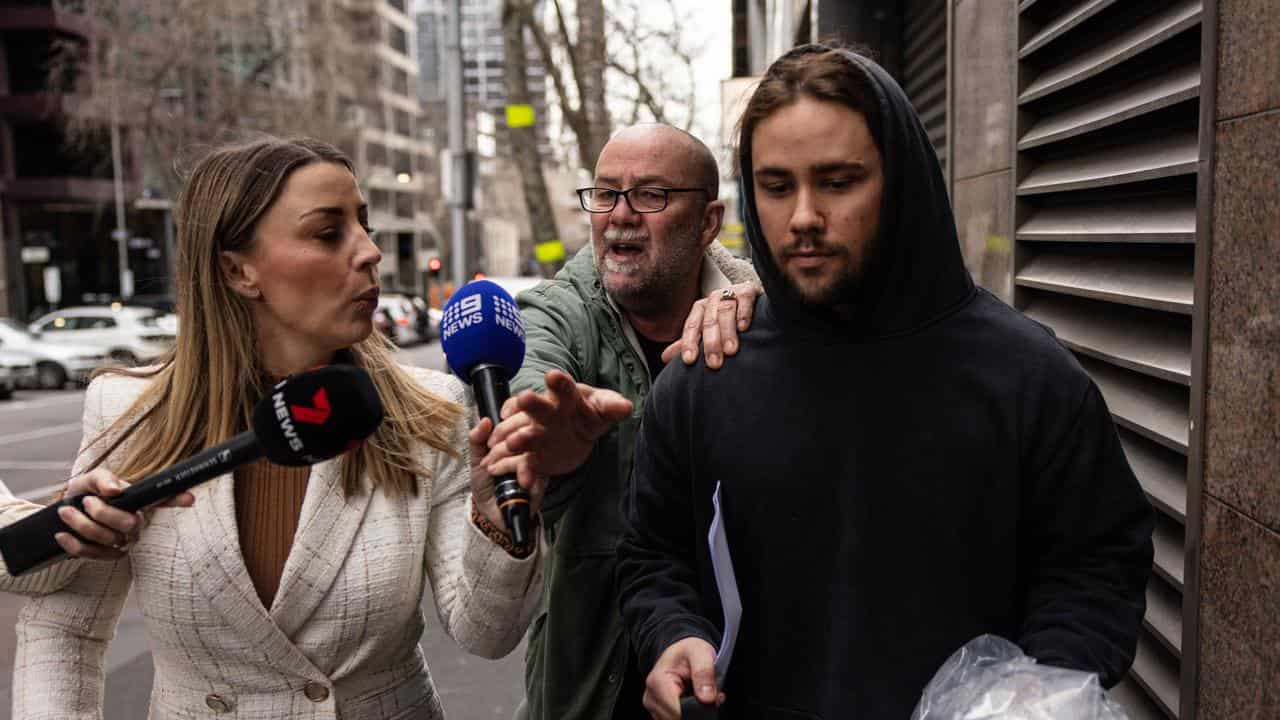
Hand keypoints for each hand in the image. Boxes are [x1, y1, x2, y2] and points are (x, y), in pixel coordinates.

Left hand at [54, 468, 195, 560]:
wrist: (62, 514)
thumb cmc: (84, 494)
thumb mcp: (90, 479)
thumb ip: (103, 478)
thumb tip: (114, 490)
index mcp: (137, 501)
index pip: (162, 499)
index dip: (177, 499)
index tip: (190, 498)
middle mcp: (136, 522)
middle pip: (130, 523)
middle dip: (103, 513)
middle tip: (87, 501)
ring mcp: (123, 541)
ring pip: (108, 538)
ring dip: (81, 524)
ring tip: (66, 511)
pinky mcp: (107, 556)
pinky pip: (93, 554)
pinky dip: (73, 544)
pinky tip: (63, 534)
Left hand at [468, 417, 546, 530]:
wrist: (489, 512)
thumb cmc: (486, 485)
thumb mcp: (477, 458)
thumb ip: (477, 438)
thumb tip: (485, 420)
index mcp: (519, 442)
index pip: (518, 422)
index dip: (501, 427)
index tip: (488, 441)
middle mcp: (531, 451)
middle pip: (523, 431)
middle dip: (499, 443)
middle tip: (487, 458)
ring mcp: (538, 463)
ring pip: (525, 445)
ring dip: (502, 456)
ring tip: (491, 468)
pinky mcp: (541, 477)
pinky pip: (528, 463)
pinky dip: (508, 466)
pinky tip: (498, 473)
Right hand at [487, 370, 632, 477]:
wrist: (575, 433)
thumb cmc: (588, 413)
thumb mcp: (603, 408)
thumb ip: (612, 406)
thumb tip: (626, 407)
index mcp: (566, 398)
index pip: (564, 388)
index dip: (559, 382)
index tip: (553, 375)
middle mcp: (547, 413)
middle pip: (538, 406)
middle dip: (531, 403)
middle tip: (525, 398)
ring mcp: (536, 433)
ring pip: (524, 433)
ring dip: (519, 438)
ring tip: (513, 443)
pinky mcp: (533, 456)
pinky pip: (525, 463)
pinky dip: (524, 472)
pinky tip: (526, 480)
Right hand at [644, 636, 722, 718]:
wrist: (681, 650)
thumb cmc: (689, 651)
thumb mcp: (701, 653)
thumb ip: (704, 673)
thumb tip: (707, 698)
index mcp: (658, 681)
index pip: (677, 712)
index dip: (697, 708)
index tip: (709, 698)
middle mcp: (650, 696)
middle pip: (677, 718)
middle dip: (696, 709)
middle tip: (707, 693)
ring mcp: (652, 706)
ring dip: (693, 712)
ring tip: (699, 694)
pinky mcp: (657, 712)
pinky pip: (675, 719)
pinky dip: (687, 713)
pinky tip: (693, 700)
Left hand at [662, 282, 758, 369]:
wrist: (751, 296)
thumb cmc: (727, 318)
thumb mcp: (707, 329)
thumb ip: (689, 343)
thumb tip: (664, 358)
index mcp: (700, 309)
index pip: (691, 326)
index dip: (689, 343)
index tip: (689, 360)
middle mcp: (713, 300)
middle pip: (708, 321)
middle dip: (711, 343)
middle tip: (714, 363)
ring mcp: (730, 293)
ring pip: (725, 311)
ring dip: (727, 331)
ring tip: (731, 351)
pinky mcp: (748, 291)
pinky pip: (744, 300)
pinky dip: (743, 313)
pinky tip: (743, 328)